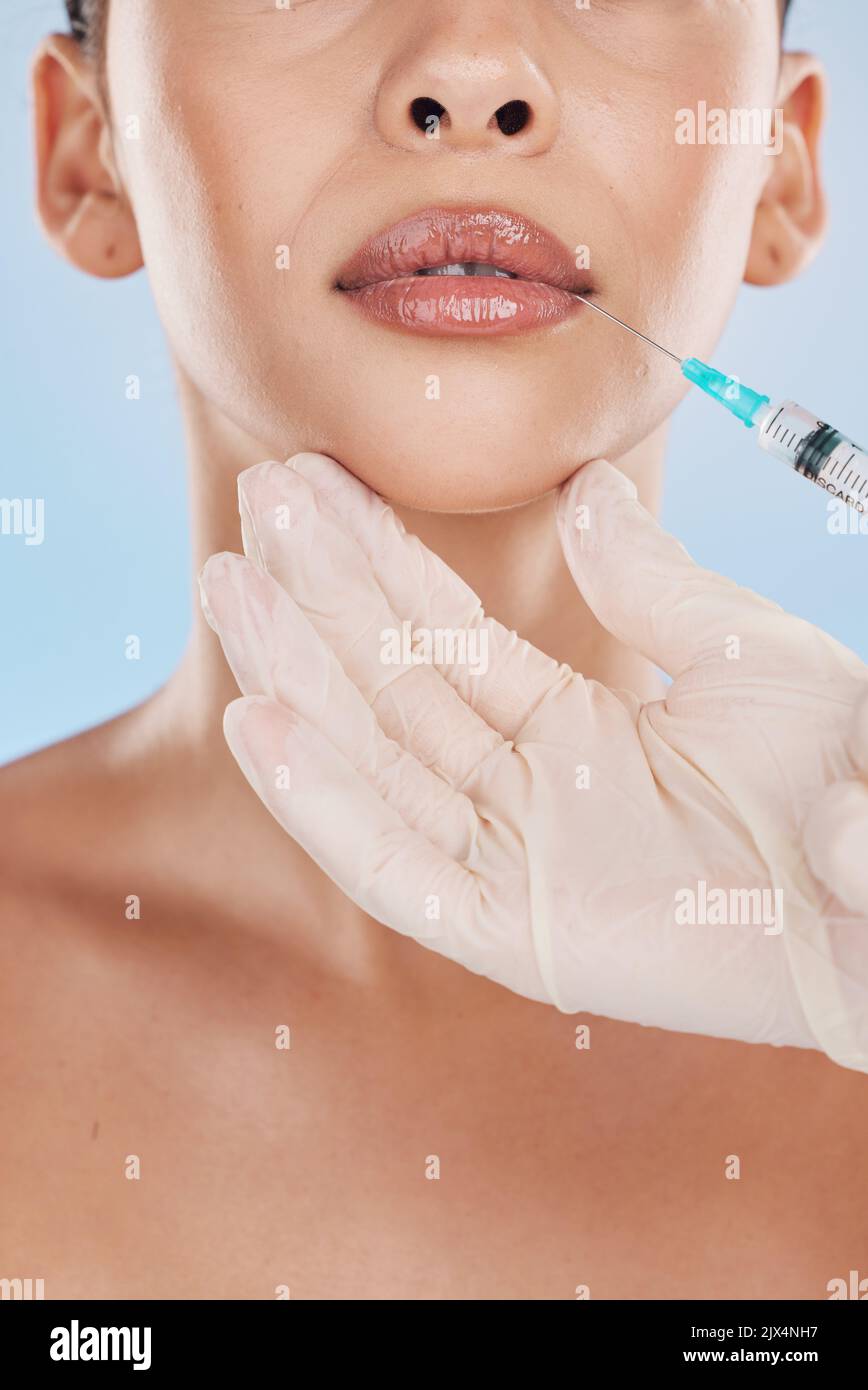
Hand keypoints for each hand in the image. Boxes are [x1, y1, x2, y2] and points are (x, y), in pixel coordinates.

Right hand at [199, 453, 867, 1071]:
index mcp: (571, 730)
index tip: (313, 483)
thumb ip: (648, 582)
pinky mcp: (516, 934)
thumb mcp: (740, 651)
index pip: (445, 632)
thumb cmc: (841, 772)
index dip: (376, 556)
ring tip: (231, 585)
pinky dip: (326, 801)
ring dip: (299, 677)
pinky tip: (260, 723)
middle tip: (254, 504)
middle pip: (394, 685)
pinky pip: (397, 866)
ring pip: (378, 763)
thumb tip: (585, 489)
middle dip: (318, 596)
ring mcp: (515, 864)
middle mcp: (525, 794)